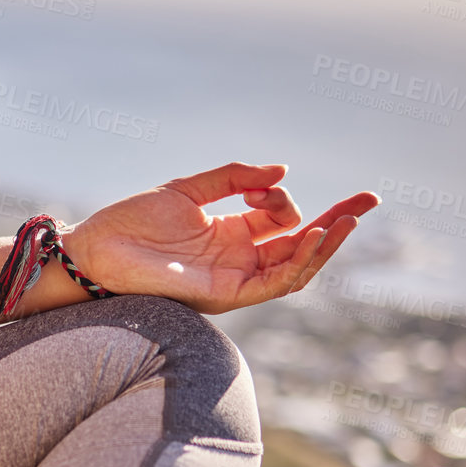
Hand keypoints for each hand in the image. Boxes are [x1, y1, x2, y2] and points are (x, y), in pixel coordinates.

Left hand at [61, 162, 375, 314]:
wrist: (93, 253)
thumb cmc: (129, 223)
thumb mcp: (187, 190)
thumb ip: (234, 177)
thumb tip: (283, 172)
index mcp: (229, 233)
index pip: (282, 219)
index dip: (288, 198)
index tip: (269, 182)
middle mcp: (237, 259)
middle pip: (301, 243)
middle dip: (338, 221)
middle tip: (372, 198)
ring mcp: (234, 278)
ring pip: (296, 266)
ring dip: (327, 244)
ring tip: (351, 217)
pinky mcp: (226, 294)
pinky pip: (274, 282)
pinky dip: (299, 261)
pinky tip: (316, 236)